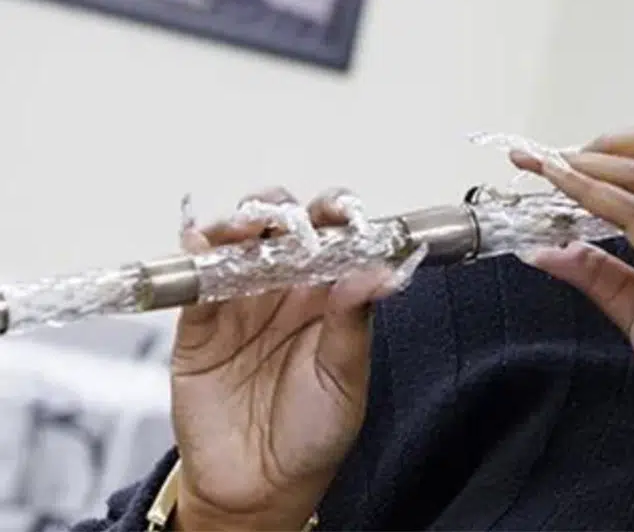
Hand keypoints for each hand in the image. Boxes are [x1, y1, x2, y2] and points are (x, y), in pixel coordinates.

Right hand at [169, 187, 409, 529]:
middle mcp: (284, 291)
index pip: (333, 239)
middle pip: (279, 229)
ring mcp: (239, 304)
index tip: (340, 209)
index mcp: (328, 297)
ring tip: (246, 226)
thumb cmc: (313, 434)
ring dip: (238, 224)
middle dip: (280, 209)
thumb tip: (376, 272)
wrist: (259, 488)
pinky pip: (194, 282)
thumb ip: (353, 323)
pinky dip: (195, 257)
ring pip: (235, 244)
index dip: (335, 215)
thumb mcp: (345, 379)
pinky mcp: (198, 327)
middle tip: (286, 218)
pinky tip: (201, 244)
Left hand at [511, 125, 633, 471]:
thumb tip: (553, 251)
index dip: (627, 145)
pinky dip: (588, 190)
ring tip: (551, 165)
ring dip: (590, 160)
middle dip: (615, 138)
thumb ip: (604, 275)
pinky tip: (560, 185)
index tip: (574, 155)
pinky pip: (631, 209)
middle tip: (568, 157)